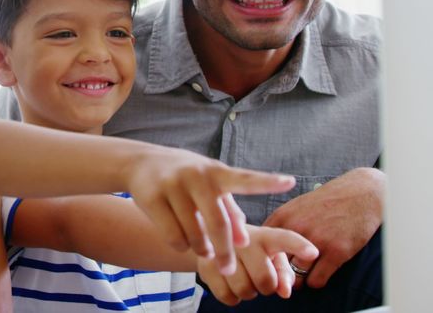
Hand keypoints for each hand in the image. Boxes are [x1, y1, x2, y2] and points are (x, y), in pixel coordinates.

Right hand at [126, 151, 295, 275]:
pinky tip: (182, 241)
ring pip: (194, 235)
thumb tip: (245, 241)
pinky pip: (173, 237)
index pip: (244, 179)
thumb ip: (231, 211)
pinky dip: (181, 246)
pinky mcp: (152, 198)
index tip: (289, 182)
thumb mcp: (212, 186)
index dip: (266, 182)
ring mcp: (172, 186)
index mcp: (216, 172)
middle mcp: (196, 176)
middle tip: (228, 270)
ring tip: (202, 248)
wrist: (142, 163)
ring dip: (201, 249)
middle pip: (218, 223)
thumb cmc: (188, 179)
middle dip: (225, 251)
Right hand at [198, 225, 317, 305]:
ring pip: (245, 291)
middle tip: (259, 277)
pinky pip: (228, 296)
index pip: (284, 239)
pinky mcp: (205, 265)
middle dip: (266, 286)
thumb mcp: (270, 255)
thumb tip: (285, 292)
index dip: (299, 247)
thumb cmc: (250, 251)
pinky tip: (229, 282)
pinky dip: (232, 296)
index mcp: (265, 236)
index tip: (313, 253)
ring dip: (248, 291)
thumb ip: (284, 272)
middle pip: (265, 280)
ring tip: (242, 277)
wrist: (209, 240)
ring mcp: (222, 252)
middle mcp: (243, 240)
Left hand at [263, 167, 384, 288]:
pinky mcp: (336, 251)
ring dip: (300, 279)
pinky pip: (317, 280)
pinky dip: (317, 282)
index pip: (262, 247)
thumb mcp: (297, 206)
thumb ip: (281, 225)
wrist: (361, 193)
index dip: (266, 259)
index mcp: (283, 216)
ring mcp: (316, 240)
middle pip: (277, 264)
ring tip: (306, 274)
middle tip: (289, 274)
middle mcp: (296, 228)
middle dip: (282, 273)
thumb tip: (264, 249)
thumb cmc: (328, 202)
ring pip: (296, 276)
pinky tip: (321, 274)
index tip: (273, 263)